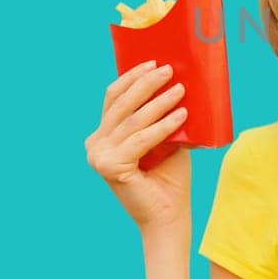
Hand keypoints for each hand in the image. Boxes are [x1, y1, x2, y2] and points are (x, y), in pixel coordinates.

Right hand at [84, 60, 192, 232]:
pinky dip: (163, 126)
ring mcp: (99, 156)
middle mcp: (95, 146)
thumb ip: (160, 116)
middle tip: (168, 70)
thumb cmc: (169, 178)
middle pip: (121, 104)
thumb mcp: (165, 138)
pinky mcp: (110, 167)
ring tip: (180, 89)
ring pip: (133, 120)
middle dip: (146, 84)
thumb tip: (177, 82)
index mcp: (102, 137)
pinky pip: (141, 139)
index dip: (131, 77)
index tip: (153, 62)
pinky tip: (181, 115)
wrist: (168, 216)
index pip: (113, 98)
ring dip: (159, 102)